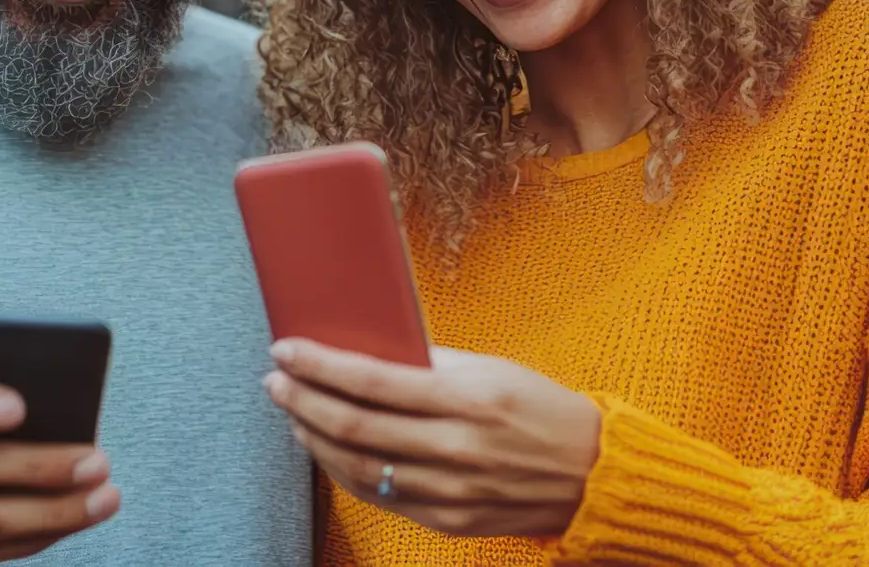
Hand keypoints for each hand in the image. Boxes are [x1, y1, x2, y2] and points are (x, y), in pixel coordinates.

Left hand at [264, 339, 599, 539]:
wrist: (592, 474)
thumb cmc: (540, 409)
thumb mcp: (491, 369)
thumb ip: (431, 362)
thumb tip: (370, 348)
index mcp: (468, 400)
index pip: (372, 381)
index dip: (320, 365)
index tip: (287, 350)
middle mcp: (456, 448)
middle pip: (355, 427)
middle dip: (303, 401)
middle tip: (276, 381)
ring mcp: (451, 491)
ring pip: (359, 468)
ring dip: (315, 437)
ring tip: (294, 413)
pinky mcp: (448, 520)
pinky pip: (381, 497)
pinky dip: (344, 472)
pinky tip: (327, 448)